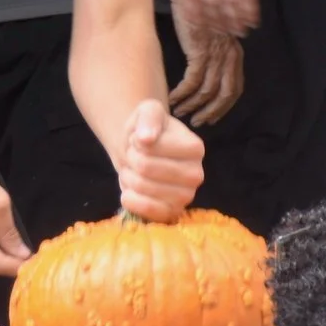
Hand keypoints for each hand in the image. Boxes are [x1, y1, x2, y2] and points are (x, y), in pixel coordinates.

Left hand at [115, 100, 204, 221]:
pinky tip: (129, 191)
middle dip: (130, 159)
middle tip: (133, 156)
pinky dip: (130, 200)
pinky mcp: (172, 213)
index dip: (135, 142)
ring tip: (133, 171)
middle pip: (144, 168)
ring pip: (142, 188)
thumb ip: (149, 117)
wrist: (140, 154)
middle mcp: (197, 175)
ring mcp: (186, 197)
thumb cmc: (146, 132)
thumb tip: (146, 138)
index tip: (139, 140)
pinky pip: (146, 211)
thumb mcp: (147, 111)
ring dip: (128, 177)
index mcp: (196, 147)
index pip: (151, 147)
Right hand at [169, 11, 245, 126]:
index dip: (224, 106)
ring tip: (178, 112)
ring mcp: (215, 54)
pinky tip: (171, 98)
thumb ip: (213, 54)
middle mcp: (229, 56)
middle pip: (225, 94)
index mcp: (235, 53)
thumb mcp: (211, 35)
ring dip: (192, 105)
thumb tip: (204, 74)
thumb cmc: (196, 12)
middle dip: (211, 112)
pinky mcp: (199, 51)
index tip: (212, 117)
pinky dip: (182, 93)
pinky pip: (192, 81)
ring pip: (207, 90)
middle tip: (197, 121)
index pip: (235, 88)